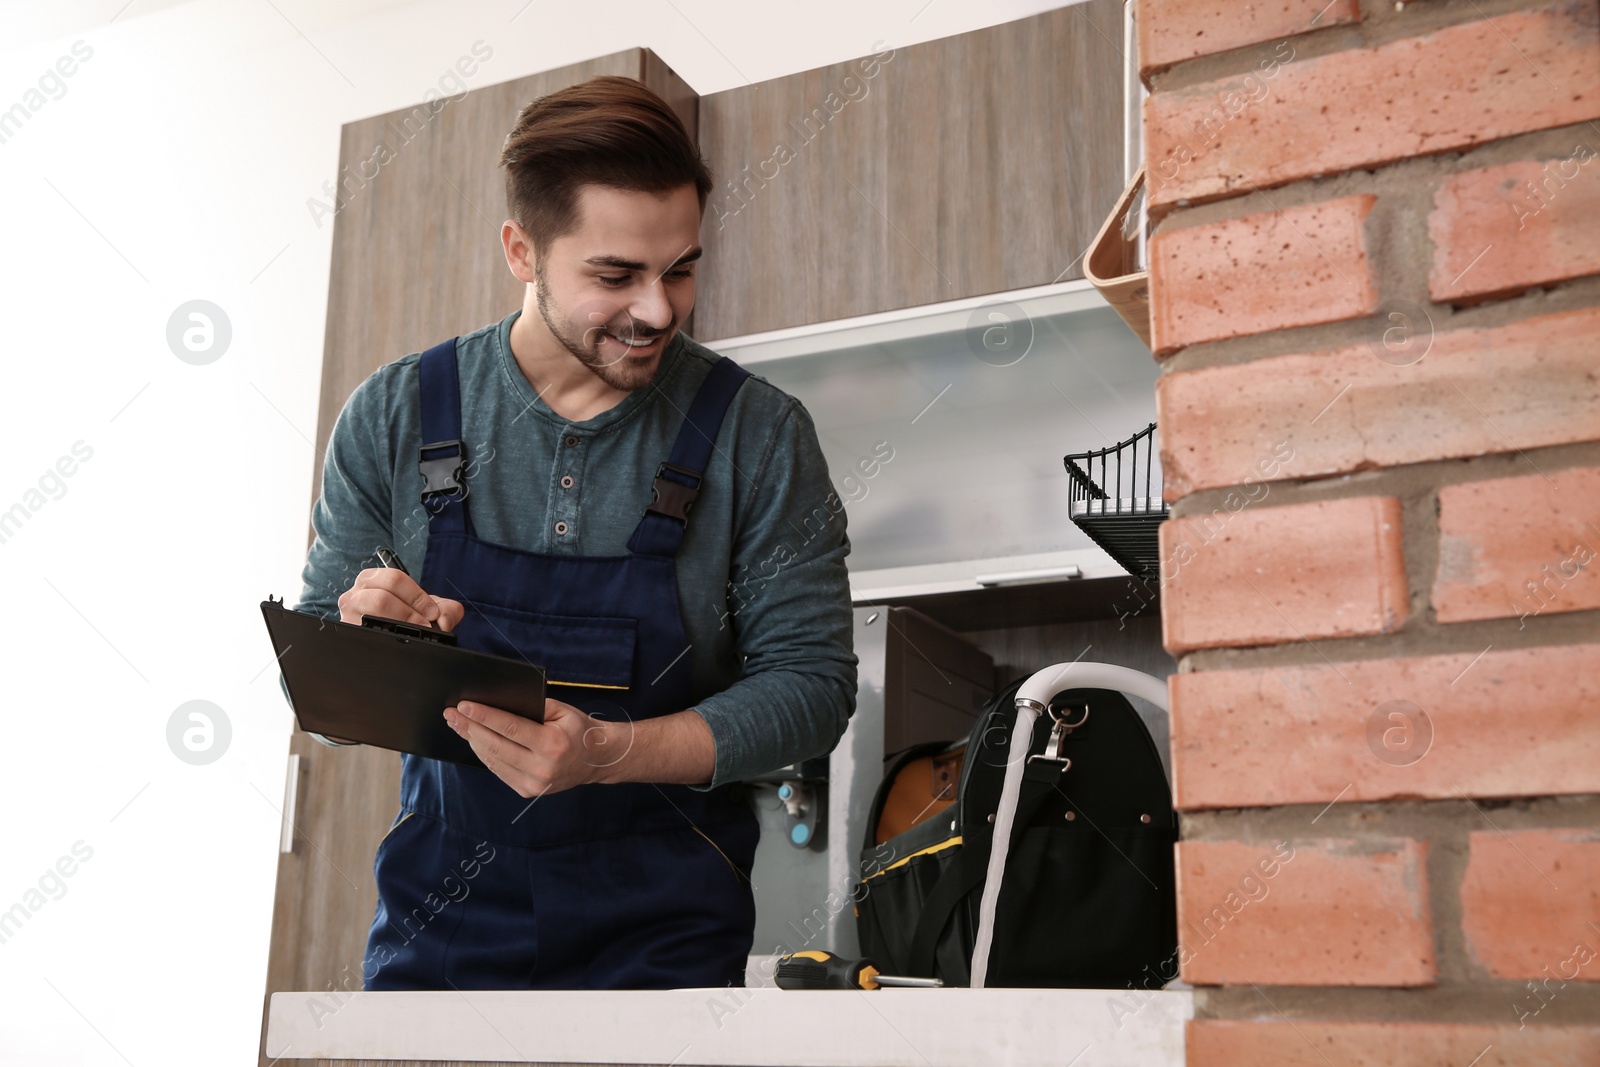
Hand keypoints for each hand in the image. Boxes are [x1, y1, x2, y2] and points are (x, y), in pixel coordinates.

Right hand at [338, 567, 464, 630]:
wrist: (391, 637)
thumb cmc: (407, 617)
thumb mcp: (428, 608)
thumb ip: (447, 610)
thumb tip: (444, 622)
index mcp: (373, 578)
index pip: (394, 579)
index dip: (417, 596)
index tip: (432, 612)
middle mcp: (356, 594)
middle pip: (382, 598)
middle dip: (409, 613)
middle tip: (424, 625)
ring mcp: (348, 614)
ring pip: (372, 614)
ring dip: (399, 624)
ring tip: (413, 633)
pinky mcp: (348, 632)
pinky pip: (364, 635)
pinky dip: (386, 639)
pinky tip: (397, 642)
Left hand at [443, 698, 629, 796]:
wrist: (596, 760)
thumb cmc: (578, 730)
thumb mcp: (561, 711)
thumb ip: (532, 707)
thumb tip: (496, 704)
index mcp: (552, 745)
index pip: (510, 728)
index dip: (484, 716)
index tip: (464, 706)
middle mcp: (542, 768)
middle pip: (495, 746)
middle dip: (470, 728)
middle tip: (452, 714)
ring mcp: (533, 783)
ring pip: (493, 760)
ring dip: (472, 741)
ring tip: (458, 725)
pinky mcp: (527, 791)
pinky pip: (498, 770)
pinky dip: (484, 754)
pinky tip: (475, 740)